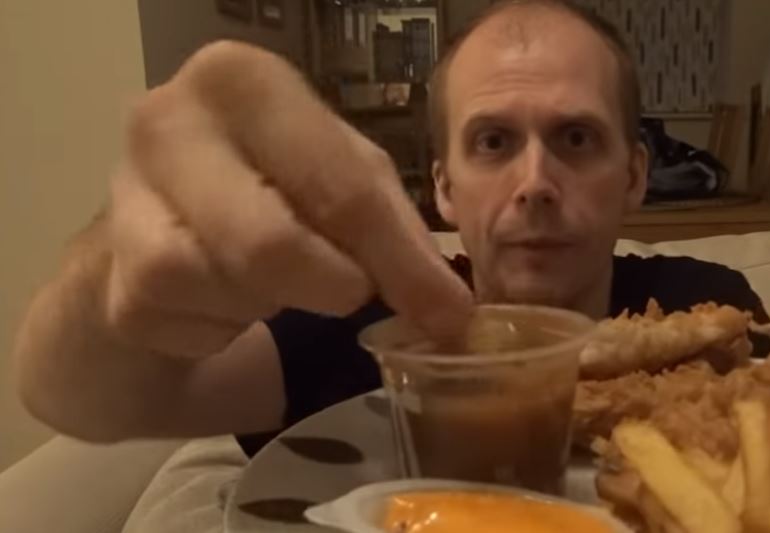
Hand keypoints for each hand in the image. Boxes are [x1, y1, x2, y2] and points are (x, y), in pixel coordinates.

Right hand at [104, 41, 471, 357]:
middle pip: (274, 243)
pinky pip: (202, 327)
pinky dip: (233, 326)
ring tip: (271, 277)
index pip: (340, 185)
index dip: (401, 262)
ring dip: (276, 303)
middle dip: (334, 286)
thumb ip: (395, 232)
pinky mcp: (115, 280)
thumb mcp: (337, 181)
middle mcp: (168, 125)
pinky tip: (225, 298)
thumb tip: (451, 310)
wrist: (153, 226)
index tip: (448, 314)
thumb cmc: (264, 186)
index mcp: (241, 82)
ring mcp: (125, 202)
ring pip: (236, 290)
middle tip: (358, 298)